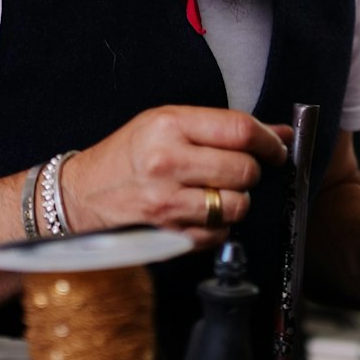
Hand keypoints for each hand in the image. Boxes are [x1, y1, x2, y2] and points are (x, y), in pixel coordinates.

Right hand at [61, 106, 288, 244]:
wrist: (80, 196)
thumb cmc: (126, 156)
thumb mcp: (165, 123)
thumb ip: (220, 126)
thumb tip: (279, 133)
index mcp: (168, 126)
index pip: (239, 130)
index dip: (269, 140)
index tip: (276, 147)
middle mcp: (167, 163)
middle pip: (244, 170)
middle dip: (251, 171)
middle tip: (238, 169)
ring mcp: (167, 204)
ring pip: (236, 205)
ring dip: (235, 200)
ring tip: (214, 192)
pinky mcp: (168, 236)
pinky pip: (219, 234)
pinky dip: (218, 226)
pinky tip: (198, 212)